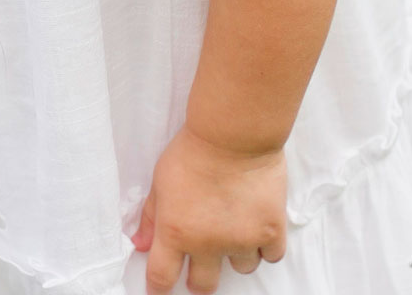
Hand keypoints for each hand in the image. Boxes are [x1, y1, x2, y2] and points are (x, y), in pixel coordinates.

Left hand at [130, 126, 286, 293]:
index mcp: (176, 231)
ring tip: (233, 225)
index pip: (162, 276)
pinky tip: (257, 225)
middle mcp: (208, 243)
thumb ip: (151, 216)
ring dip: (236, 254)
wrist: (233, 134)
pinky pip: (270, 256)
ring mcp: (241, 241)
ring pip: (240, 269)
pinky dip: (264, 245)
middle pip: (202, 285)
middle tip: (200, 265)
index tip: (160, 289)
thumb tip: (140, 243)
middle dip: (198, 279)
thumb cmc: (194, 150)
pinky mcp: (270, 232)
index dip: (159, 287)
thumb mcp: (161, 179)